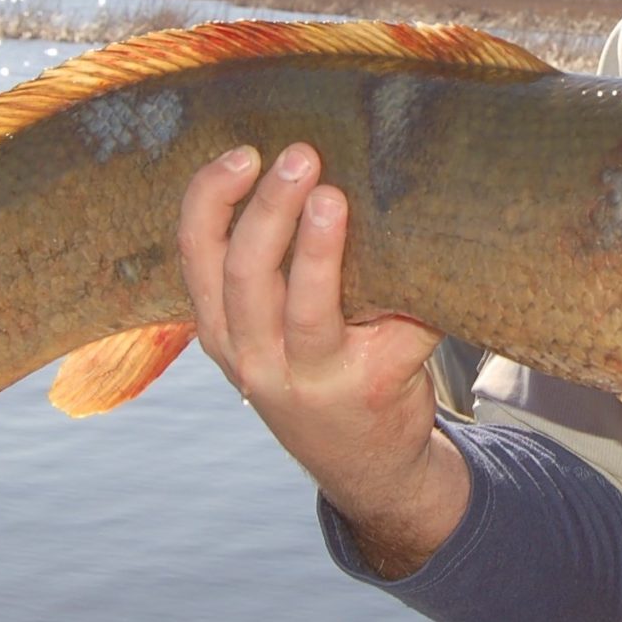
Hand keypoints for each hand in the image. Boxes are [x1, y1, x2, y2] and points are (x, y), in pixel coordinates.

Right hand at [180, 142, 469, 575]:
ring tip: (333, 198)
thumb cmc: (318, 372)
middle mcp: (256, 360)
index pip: (196, 259)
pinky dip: (407, 290)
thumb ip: (267, 273)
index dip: (209, 202)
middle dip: (268, 210)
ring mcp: (314, 380)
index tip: (240, 154)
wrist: (370, 466)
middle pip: (246, 277)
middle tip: (299, 156)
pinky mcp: (374, 386)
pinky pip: (391, 329)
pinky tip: (424, 251)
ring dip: (318, 250)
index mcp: (224, 333)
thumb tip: (311, 159)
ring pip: (305, 309)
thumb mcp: (266, 336)